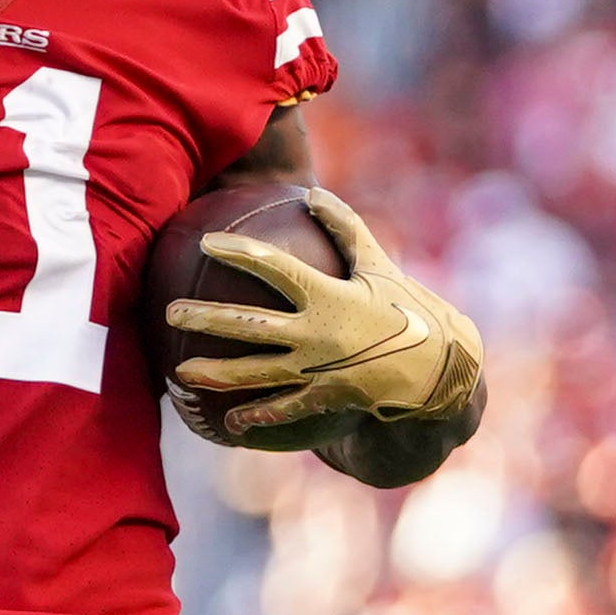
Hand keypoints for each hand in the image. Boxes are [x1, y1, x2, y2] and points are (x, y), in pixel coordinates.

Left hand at [165, 187, 483, 435]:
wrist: (446, 372)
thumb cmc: (409, 310)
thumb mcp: (380, 266)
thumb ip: (345, 229)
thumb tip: (313, 192)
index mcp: (329, 294)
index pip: (274, 266)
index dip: (239, 253)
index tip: (206, 243)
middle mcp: (319, 333)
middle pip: (249, 324)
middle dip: (205, 318)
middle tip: (169, 312)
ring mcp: (321, 370)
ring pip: (257, 373)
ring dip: (215, 374)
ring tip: (179, 373)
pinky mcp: (328, 399)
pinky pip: (285, 410)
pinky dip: (257, 416)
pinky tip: (229, 422)